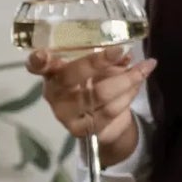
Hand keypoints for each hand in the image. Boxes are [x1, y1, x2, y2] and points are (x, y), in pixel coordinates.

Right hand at [24, 46, 156, 164]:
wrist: (107, 123)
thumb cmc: (99, 86)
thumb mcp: (103, 68)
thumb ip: (110, 58)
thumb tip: (126, 54)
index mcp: (53, 73)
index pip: (37, 66)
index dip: (38, 61)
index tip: (43, 55)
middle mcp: (55, 94)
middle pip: (72, 76)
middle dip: (97, 62)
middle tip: (119, 51)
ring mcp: (66, 114)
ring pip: (100, 94)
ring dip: (126, 79)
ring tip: (143, 69)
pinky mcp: (82, 130)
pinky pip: (111, 111)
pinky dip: (129, 95)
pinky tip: (137, 86)